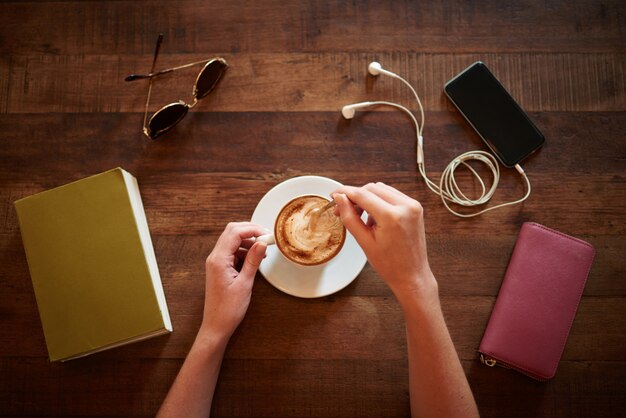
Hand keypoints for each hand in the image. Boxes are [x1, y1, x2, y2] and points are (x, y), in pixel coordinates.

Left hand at [200, 222, 267, 340]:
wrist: (216, 326)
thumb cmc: (228, 309)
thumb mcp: (245, 283)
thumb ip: (253, 260)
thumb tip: (261, 243)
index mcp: (218, 259)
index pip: (235, 233)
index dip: (252, 230)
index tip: (267, 235)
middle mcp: (215, 258)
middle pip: (232, 232)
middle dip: (250, 232)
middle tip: (266, 238)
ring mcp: (216, 262)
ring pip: (232, 241)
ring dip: (248, 242)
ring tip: (263, 252)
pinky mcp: (220, 268)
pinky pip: (232, 252)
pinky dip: (244, 252)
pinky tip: (255, 260)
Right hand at [332, 183, 436, 305]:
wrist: (412, 275)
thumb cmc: (390, 264)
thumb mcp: (364, 242)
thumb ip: (350, 217)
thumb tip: (339, 199)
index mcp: (392, 216)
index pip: (362, 194)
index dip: (345, 192)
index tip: (333, 194)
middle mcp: (406, 206)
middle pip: (372, 188)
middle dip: (355, 196)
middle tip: (342, 208)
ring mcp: (413, 205)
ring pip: (382, 189)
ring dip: (367, 197)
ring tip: (359, 216)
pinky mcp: (415, 207)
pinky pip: (392, 195)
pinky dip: (379, 201)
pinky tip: (373, 217)